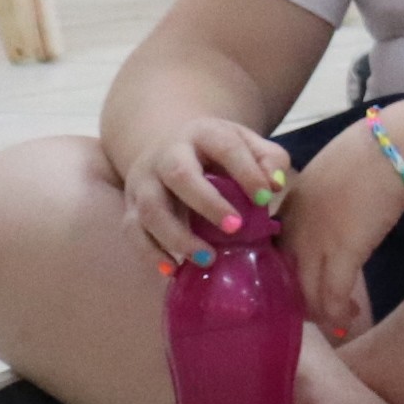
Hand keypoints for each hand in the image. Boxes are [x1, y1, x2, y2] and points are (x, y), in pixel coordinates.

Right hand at [117, 116, 291, 268]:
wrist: (167, 144)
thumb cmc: (217, 152)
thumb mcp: (246, 143)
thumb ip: (268, 159)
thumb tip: (273, 186)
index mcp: (202, 133)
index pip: (225, 147)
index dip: (246, 172)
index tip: (266, 198)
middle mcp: (167, 154)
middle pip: (178, 175)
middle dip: (206, 202)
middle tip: (235, 228)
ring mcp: (144, 180)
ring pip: (150, 207)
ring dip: (176, 236)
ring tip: (207, 259)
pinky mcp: (130, 204)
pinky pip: (133, 230)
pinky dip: (149, 252)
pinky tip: (172, 269)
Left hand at [279, 126, 403, 344]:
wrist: (387, 150)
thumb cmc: (366, 154)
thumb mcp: (328, 176)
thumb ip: (320, 201)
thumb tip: (334, 215)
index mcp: (288, 210)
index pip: (275, 254)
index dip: (285, 275)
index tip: (299, 287)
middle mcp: (294, 231)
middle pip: (286, 279)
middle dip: (301, 301)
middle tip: (318, 313)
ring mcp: (315, 244)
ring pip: (308, 292)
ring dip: (322, 312)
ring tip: (338, 321)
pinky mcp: (343, 253)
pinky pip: (334, 294)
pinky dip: (339, 313)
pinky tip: (348, 319)